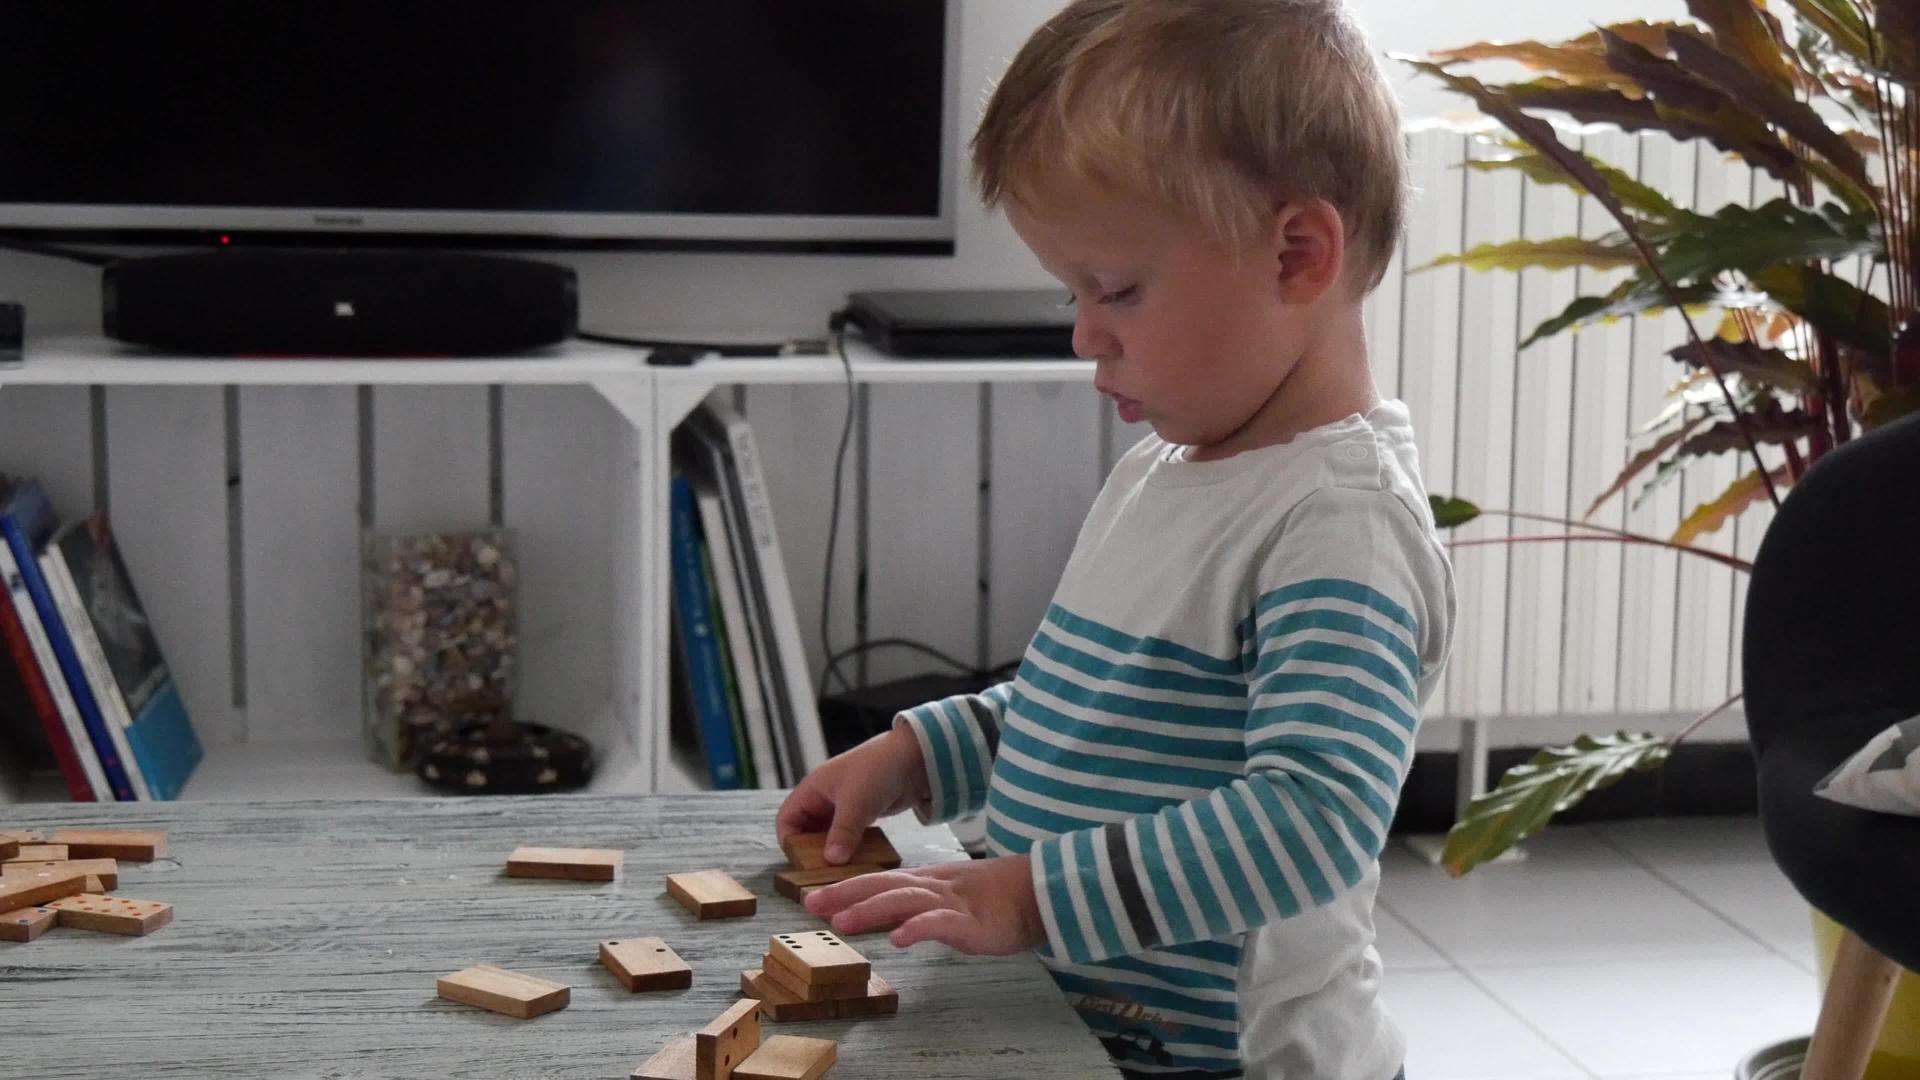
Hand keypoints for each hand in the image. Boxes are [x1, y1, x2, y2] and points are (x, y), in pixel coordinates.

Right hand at [776, 727, 927, 863]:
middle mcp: (824, 799)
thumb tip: (831, 861)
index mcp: (813, 789)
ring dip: (833, 853)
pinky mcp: (861, 815)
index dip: (789, 841)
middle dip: (812, 852)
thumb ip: (842, 832)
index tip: (801, 862)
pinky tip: (857, 864)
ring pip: (828, 837)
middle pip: (806, 832)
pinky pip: (848, 837)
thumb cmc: (878, 770)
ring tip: (840, 873)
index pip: (787, 819)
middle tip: (822, 873)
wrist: (915, 758)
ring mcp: (843, 808)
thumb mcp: (856, 802)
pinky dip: (850, 849)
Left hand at [803, 854, 1045, 955]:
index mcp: (925, 882)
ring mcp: (950, 903)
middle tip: (811, 904)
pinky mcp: (970, 922)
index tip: (812, 898)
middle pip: (882, 885)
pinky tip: (898, 938)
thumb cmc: (992, 899)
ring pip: (904, 901)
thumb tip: (883, 920)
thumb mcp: (946, 899)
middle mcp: (931, 888)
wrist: (1036, 893)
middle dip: (845, 894)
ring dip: (870, 909)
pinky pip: (940, 924)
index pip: (878, 881)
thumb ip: (916, 906)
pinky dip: (918, 928)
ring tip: (842, 921)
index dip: (845, 888)